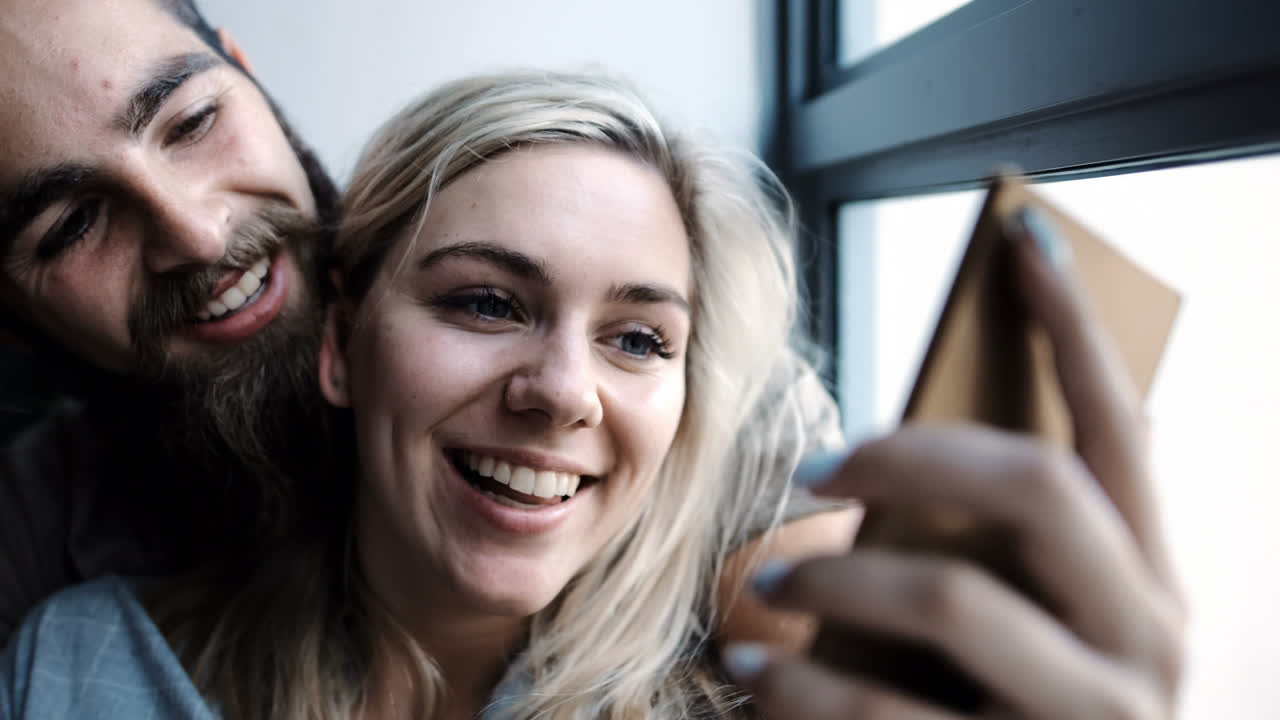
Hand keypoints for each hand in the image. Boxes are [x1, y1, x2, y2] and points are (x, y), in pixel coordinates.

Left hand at [724, 213, 1185, 718]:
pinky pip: (890, 717)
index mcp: (1149, 580)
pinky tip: (754, 678)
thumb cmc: (1008, 710)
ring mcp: (1095, 718)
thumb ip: (995, 548)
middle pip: (1038, 488)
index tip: (1022, 235)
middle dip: (910, 454)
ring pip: (956, 603)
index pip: (1118, 423)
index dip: (1074, 323)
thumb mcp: (1026, 622)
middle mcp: (1148, 639)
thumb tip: (895, 447)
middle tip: (810, 463)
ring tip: (771, 579)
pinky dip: (803, 689)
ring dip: (839, 576)